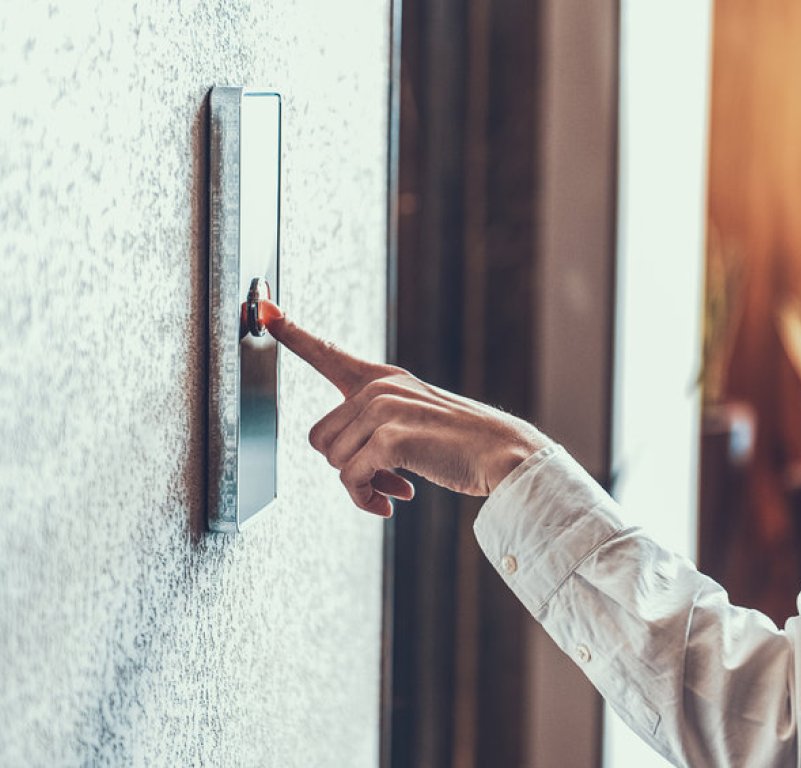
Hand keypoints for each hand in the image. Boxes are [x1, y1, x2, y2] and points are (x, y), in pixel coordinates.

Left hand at [266, 305, 552, 516]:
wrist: (503, 454)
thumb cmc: (462, 444)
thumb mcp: (416, 418)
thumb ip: (378, 424)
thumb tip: (344, 462)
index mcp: (384, 379)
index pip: (329, 353)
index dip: (294, 334)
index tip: (267, 309)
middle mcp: (380, 388)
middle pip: (320, 437)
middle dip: (347, 466)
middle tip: (384, 480)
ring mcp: (384, 410)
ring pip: (334, 461)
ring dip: (360, 485)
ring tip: (392, 488)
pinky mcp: (391, 439)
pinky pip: (352, 479)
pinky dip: (366, 499)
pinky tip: (391, 504)